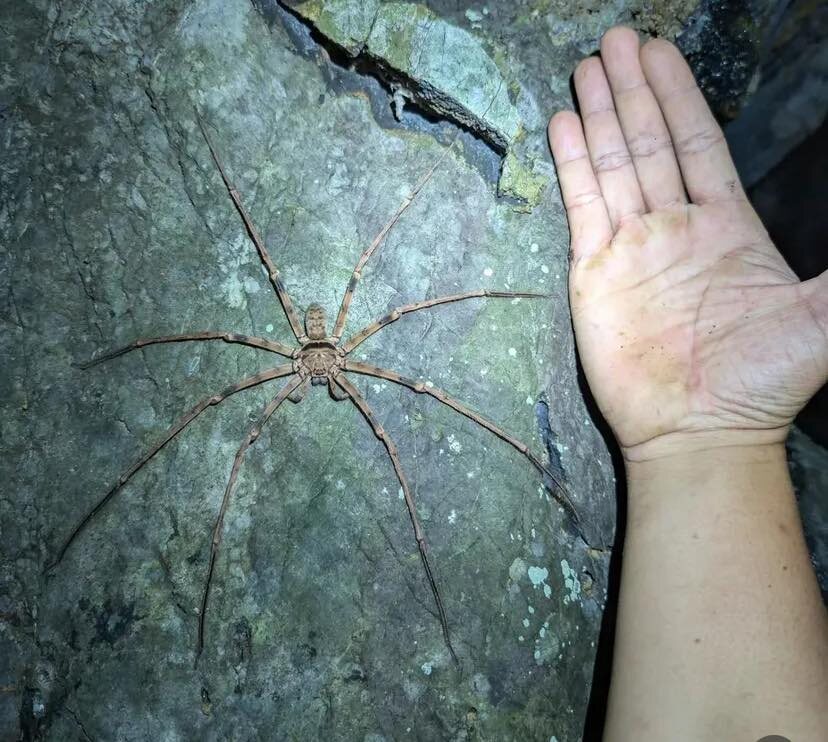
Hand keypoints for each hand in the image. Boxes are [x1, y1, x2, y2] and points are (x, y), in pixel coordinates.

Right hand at [547, 27, 827, 460]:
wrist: (697, 432)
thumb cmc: (760, 381)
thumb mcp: (822, 319)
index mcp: (726, 226)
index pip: (698, 144)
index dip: (681, 97)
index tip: (662, 53)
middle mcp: (674, 227)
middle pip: (649, 143)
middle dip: (634, 90)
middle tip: (616, 40)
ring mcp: (631, 248)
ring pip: (613, 165)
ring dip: (602, 115)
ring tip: (589, 67)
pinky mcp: (594, 272)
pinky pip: (582, 207)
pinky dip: (573, 165)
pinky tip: (566, 124)